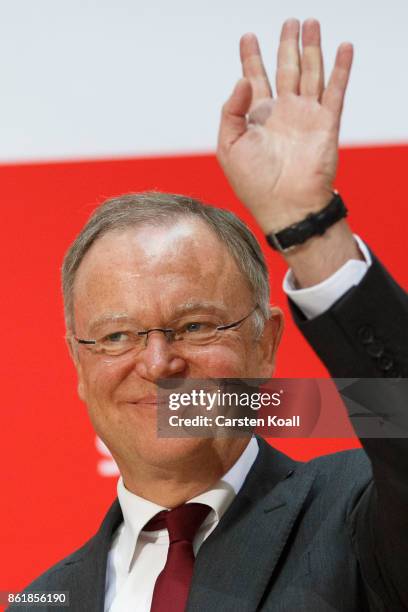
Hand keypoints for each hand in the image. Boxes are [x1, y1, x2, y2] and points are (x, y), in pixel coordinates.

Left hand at [217, 19, 352, 234]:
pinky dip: (341, 68)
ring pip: (310, 73)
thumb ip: (231, 110)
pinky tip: (343, 47)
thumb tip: (242, 79)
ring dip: (311, 48)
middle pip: (285, 70)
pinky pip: (335, 90)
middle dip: (286, 45)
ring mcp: (305, 116)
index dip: (251, 58)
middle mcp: (282, 113)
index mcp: (257, 118)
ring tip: (310, 24)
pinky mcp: (326, 123)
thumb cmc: (254, 182)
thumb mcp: (229, 146)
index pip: (254, 80)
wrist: (286, 206)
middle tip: (288, 22)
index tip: (248, 37)